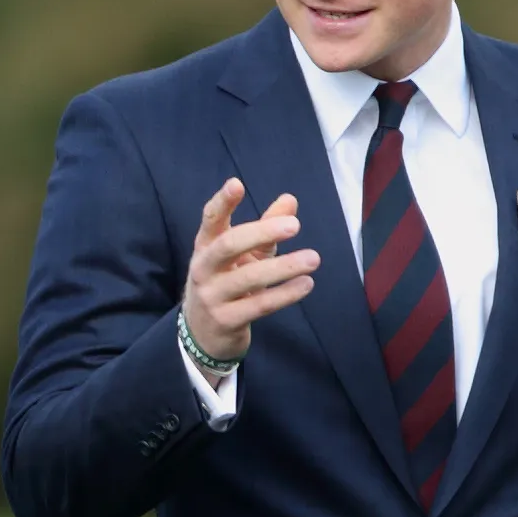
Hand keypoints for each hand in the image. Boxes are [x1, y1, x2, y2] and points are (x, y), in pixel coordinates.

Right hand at [182, 179, 316, 376]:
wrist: (204, 333)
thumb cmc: (228, 284)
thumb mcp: (245, 256)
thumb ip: (266, 229)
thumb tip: (290, 199)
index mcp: (205, 246)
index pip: (210, 219)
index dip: (222, 202)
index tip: (237, 183)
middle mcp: (204, 268)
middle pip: (229, 244)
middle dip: (261, 232)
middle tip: (294, 225)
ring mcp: (213, 295)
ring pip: (248, 278)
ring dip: (284, 267)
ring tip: (314, 258)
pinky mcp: (226, 320)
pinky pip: (260, 305)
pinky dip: (285, 294)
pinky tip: (307, 284)